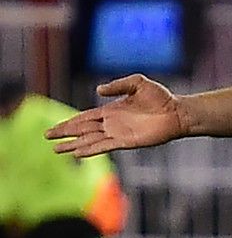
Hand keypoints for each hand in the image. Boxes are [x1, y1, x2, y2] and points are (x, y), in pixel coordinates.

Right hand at [45, 74, 188, 156]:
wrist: (178, 112)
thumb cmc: (161, 97)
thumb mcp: (138, 83)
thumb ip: (117, 85)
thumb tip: (97, 90)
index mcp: (111, 110)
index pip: (84, 117)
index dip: (69, 122)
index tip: (54, 127)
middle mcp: (112, 124)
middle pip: (83, 130)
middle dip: (65, 134)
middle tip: (47, 138)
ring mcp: (118, 134)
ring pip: (90, 140)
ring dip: (73, 145)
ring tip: (57, 150)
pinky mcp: (127, 142)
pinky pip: (104, 146)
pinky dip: (90, 150)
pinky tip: (77, 154)